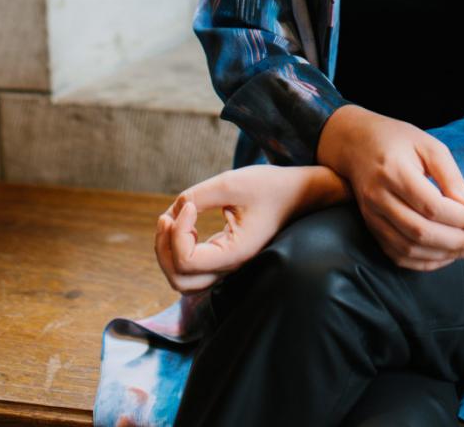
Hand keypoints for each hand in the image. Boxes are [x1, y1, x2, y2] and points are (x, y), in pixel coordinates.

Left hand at [154, 164, 321, 293]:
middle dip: (164, 249)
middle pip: (179, 280)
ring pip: (183, 278)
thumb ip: (198, 196)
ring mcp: (227, 263)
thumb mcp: (232, 183)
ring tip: (169, 219)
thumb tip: (174, 211)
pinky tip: (185, 222)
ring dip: (168, 252)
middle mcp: (230, 266)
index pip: (187, 261)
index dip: (177, 232)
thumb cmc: (271, 187)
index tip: (190, 204)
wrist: (299, 192)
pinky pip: (193, 265)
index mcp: (235, 254)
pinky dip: (179, 248)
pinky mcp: (225, 254)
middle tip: (166, 217)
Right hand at [316, 106, 463, 271]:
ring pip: (410, 248)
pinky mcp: (371, 227)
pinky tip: (448, 256)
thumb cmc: (397, 140)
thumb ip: (450, 175)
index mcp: (394, 171)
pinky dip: (425, 261)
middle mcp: (379, 197)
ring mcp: (372, 216)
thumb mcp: (429, 145)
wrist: (355, 143)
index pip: (433, 206)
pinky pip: (398, 255)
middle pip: (422, 232)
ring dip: (446, 255)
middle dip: (460, 242)